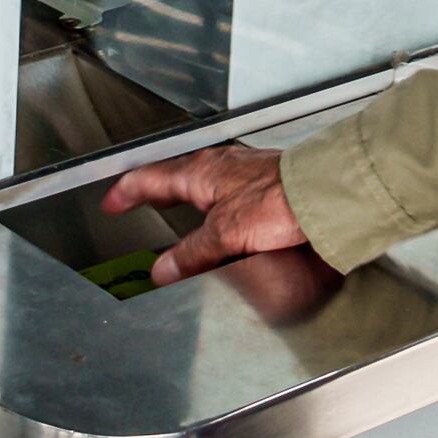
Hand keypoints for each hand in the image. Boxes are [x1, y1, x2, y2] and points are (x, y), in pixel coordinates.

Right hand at [102, 142, 308, 281]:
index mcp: (202, 171)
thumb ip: (192, 254)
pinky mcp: (264, 183)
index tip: (112, 202)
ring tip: (177, 209)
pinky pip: (225, 190)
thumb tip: (162, 270)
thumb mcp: (226, 233)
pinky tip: (222, 217)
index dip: (127, 192)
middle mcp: (221, 166)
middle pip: (175, 175)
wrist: (324, 194)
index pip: (151, 178)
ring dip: (184, 195)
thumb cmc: (280, 200)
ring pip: (202, 182)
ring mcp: (243, 172)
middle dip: (155, 190)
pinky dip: (211, 203)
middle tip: (139, 201)